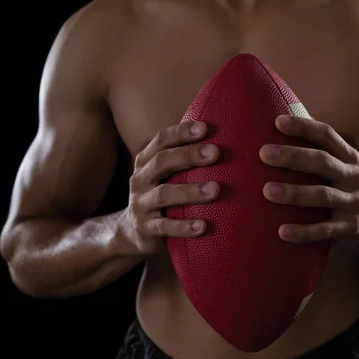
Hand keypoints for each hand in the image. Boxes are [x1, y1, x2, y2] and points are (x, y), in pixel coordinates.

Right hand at [123, 121, 219, 253]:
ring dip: (190, 191)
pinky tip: (202, 226)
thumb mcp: (166, 174)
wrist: (133, 231)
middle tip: (215, 152)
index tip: (204, 127)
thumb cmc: (161, 194)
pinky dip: (183, 227)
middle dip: (188, 155)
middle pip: (161, 162)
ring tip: (215, 189)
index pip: (161, 141)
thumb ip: (184, 159)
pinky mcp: (145, 228)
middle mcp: (140, 179)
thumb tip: (225, 135)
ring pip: (163, 194)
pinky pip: (164, 227)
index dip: (181, 133)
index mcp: (146, 162)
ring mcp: (141, 204)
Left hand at [259, 115, 358, 248]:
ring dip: (294, 193)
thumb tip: (278, 124)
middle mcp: (353, 176)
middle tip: (264, 154)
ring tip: (267, 191)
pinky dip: (304, 231)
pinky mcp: (351, 227)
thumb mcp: (337, 168)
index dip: (304, 127)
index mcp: (348, 157)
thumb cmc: (342, 189)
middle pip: (322, 162)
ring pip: (322, 195)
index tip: (278, 122)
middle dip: (293, 156)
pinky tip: (282, 232)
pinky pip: (325, 230)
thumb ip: (316, 151)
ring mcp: (353, 202)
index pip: (326, 135)